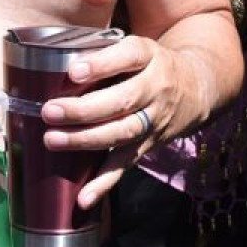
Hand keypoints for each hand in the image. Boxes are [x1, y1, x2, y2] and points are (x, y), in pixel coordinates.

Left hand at [38, 35, 202, 209]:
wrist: (196, 88)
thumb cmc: (150, 65)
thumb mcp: (136, 48)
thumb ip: (104, 55)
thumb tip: (54, 67)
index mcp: (149, 56)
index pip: (129, 56)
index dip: (102, 64)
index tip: (74, 72)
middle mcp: (156, 88)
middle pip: (122, 100)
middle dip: (84, 109)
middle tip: (49, 111)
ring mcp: (154, 119)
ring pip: (122, 133)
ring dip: (86, 140)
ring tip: (52, 140)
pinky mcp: (149, 145)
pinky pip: (126, 164)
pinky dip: (104, 183)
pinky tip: (84, 197)